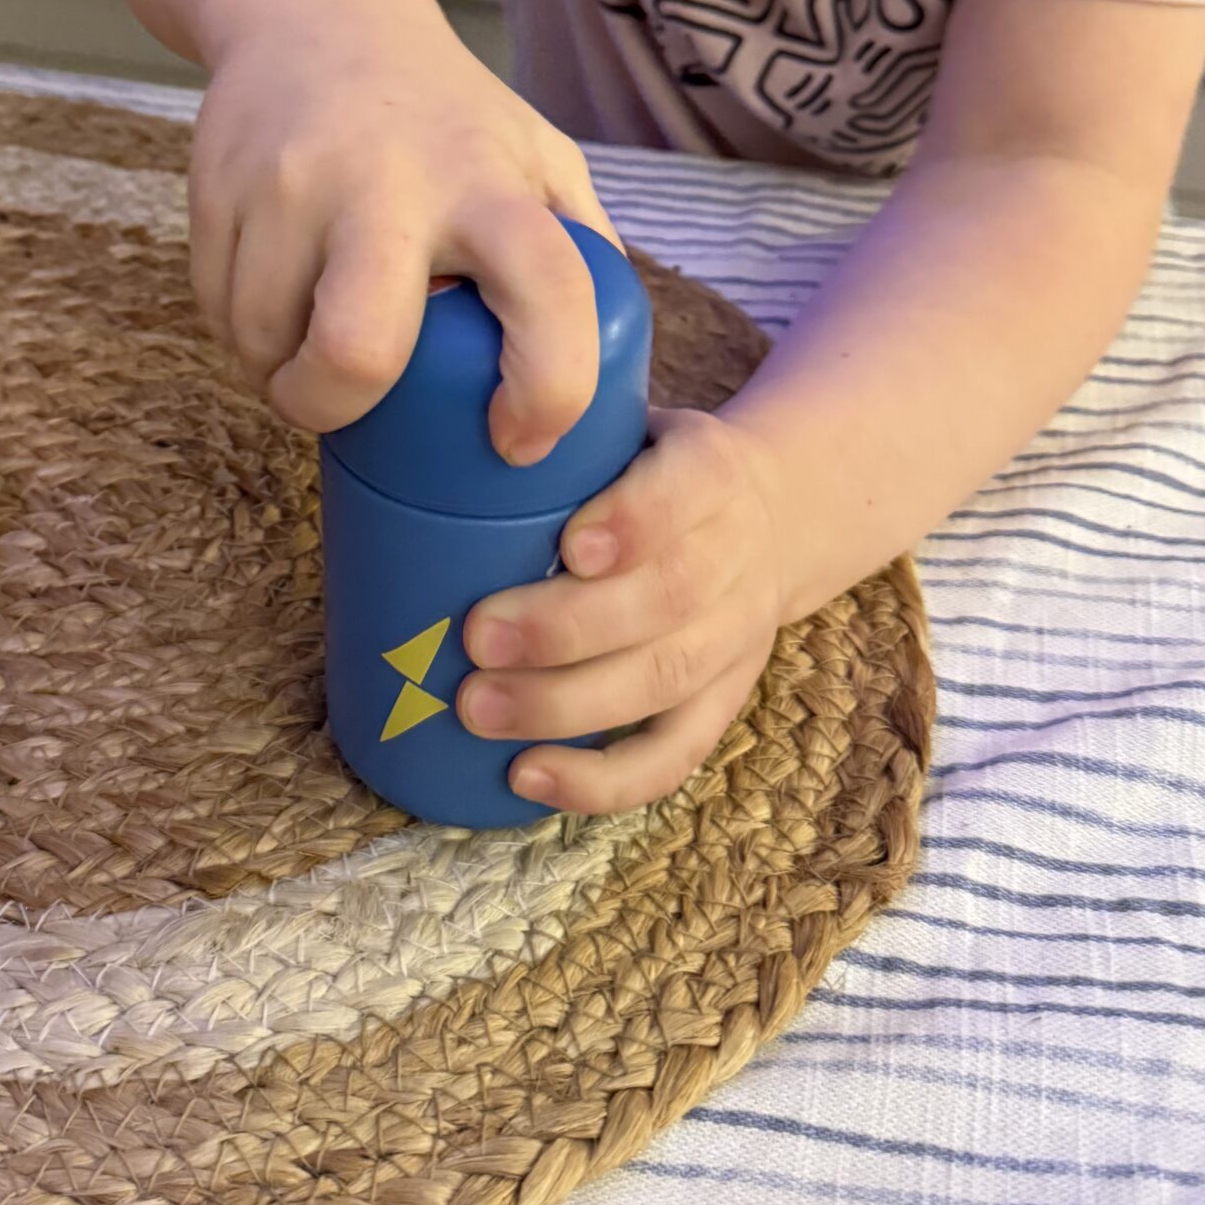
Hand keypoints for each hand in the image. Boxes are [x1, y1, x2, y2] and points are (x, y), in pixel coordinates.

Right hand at [189, 7, 621, 457]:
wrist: (311, 8)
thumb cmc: (444, 111)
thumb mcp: (535, 154)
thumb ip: (579, 249)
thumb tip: (618, 375)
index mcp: (489, 183)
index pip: (546, 290)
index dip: (546, 389)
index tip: (517, 442)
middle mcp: (389, 182)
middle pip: (358, 349)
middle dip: (338, 407)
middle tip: (345, 407)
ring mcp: (292, 185)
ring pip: (265, 343)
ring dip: (280, 374)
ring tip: (305, 345)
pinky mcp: (219, 189)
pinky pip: (216, 311)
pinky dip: (242, 335)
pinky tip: (271, 303)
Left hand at [457, 409, 791, 814]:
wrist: (770, 514)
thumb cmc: (652, 469)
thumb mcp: (632, 424)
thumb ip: (565, 436)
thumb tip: (433, 449)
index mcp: (712, 471)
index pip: (685, 492)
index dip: (634, 522)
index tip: (571, 546)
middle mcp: (735, 555)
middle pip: (667, 600)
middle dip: (566, 627)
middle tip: (477, 637)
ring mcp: (736, 637)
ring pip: (665, 680)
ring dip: (568, 705)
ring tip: (477, 710)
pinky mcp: (723, 702)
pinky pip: (673, 754)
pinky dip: (602, 780)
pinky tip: (526, 777)